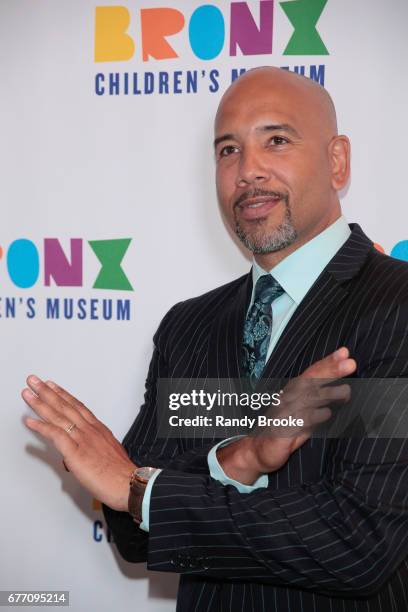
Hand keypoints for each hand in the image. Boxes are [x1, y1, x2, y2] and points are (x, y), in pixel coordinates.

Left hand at [22, 375, 135, 511]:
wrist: (127, 484)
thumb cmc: (121, 473)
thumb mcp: (110, 454)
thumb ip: (95, 449)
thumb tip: (85, 453)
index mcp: (98, 429)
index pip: (78, 406)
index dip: (63, 395)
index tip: (53, 386)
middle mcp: (90, 430)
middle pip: (66, 406)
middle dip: (48, 392)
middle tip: (35, 380)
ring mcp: (83, 440)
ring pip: (59, 416)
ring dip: (41, 403)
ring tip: (28, 393)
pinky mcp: (76, 452)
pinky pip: (56, 435)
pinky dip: (42, 427)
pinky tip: (30, 421)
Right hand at [217, 347, 355, 483]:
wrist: (261, 449)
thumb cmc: (287, 428)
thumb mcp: (307, 412)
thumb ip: (323, 400)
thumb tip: (347, 389)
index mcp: (295, 390)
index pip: (313, 373)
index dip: (328, 362)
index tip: (344, 353)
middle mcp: (289, 397)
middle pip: (311, 380)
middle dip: (330, 370)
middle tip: (350, 363)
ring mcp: (284, 412)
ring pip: (306, 398)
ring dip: (327, 393)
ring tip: (346, 390)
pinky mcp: (282, 429)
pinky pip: (298, 421)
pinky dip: (313, 416)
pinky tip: (327, 414)